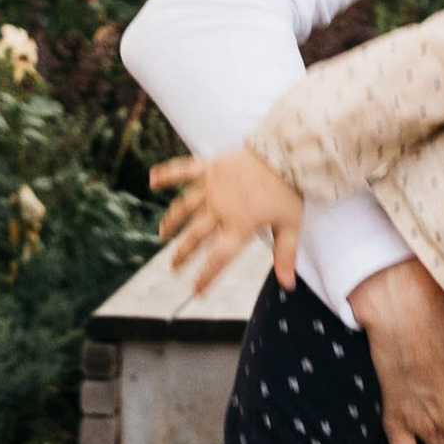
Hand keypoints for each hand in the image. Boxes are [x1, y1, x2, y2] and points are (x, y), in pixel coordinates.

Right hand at [153, 145, 303, 296]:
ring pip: (185, 209)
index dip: (206, 277)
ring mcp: (212, 187)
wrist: (285, 153)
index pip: (218, 259)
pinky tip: (152, 180)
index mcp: (240, 226)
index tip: (196, 291)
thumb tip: (288, 285)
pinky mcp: (211, 167)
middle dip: (183, 254)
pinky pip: (184, 171)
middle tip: (174, 266)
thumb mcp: (291, 226)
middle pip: (196, 236)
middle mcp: (221, 209)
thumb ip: (285, 256)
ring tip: (163, 234)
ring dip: (172, 223)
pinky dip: (168, 175)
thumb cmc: (289, 189)